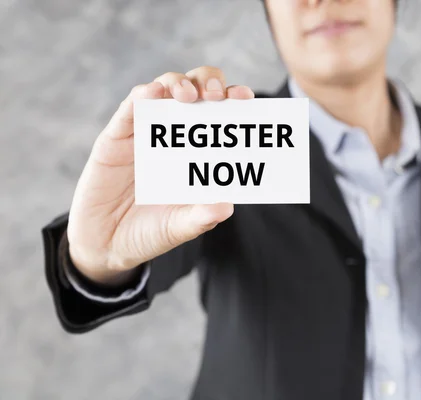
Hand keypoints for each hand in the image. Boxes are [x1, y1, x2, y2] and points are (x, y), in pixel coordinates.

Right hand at [66, 67, 253, 284]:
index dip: (233, 100)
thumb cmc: (149, 232)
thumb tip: (227, 206)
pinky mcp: (115, 138)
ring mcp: (145, 134)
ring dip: (178, 84)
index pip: (220, 115)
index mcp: (198, 152)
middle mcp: (174, 136)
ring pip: (164, 89)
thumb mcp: (179, 228)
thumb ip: (201, 218)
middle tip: (216, 95)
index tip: (247, 98)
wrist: (105, 246)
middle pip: (196, 91)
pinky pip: (128, 110)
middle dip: (209, 83)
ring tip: (188, 95)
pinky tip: (153, 92)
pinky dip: (141, 96)